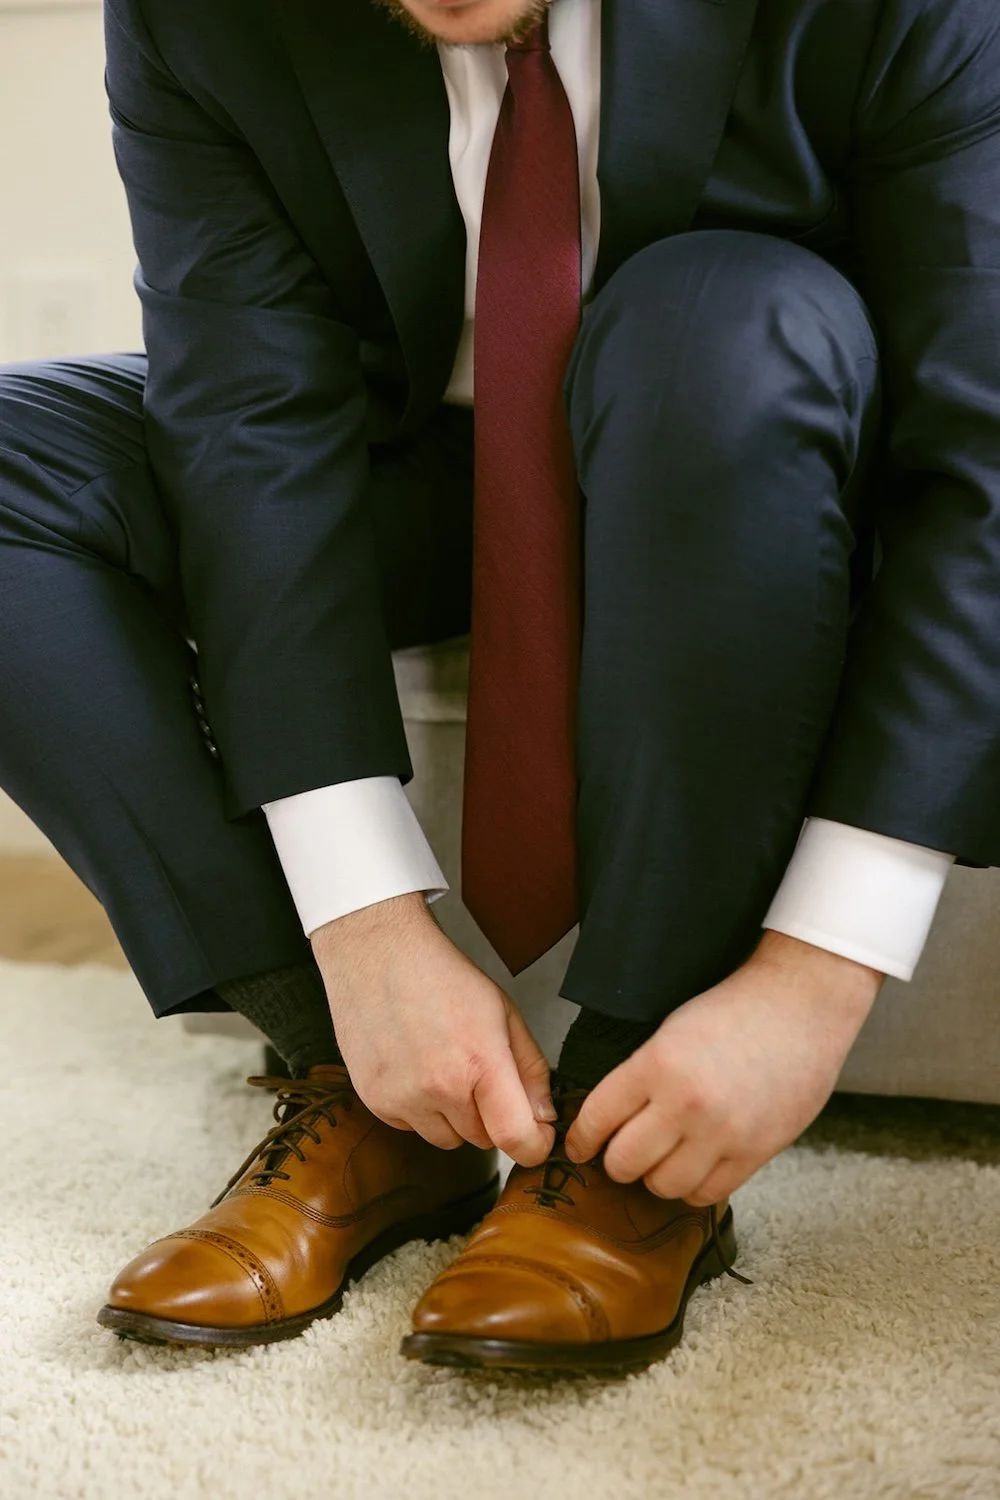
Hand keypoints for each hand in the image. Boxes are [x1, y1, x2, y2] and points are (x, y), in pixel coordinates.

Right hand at [311, 892, 556, 1166]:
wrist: (377, 953)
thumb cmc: (442, 976)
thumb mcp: (503, 1012)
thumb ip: (531, 1069)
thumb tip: (544, 1118)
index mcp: (481, 1062)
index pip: (517, 1138)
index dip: (535, 1145)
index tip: (537, 1135)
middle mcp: (440, 1087)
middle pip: (484, 1140)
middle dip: (491, 1117)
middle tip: (478, 1073)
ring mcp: (402, 1097)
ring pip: (447, 1139)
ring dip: (454, 1117)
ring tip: (443, 1067)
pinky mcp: (374, 1100)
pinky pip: (411, 1127)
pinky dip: (419, 1109)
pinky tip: (415, 1067)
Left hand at [564, 930, 883, 1204]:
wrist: (801, 1004)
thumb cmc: (735, 1009)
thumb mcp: (671, 1030)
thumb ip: (640, 1076)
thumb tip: (608, 1121)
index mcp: (657, 1063)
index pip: (598, 1118)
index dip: (581, 1140)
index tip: (579, 1148)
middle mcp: (686, 1103)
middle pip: (624, 1162)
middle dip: (617, 1160)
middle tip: (625, 1151)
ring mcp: (723, 1132)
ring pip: (663, 1185)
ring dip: (657, 1175)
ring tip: (665, 1157)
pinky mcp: (756, 1151)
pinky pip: (708, 1194)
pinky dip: (694, 1186)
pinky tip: (696, 1165)